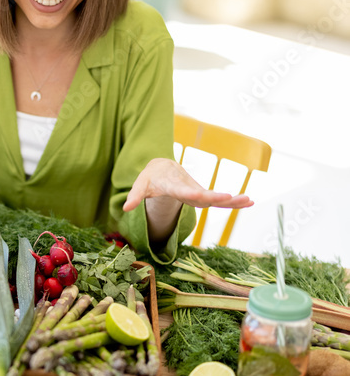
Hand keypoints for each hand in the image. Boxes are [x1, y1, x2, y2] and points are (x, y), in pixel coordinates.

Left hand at [123, 158, 253, 211]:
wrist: (162, 167)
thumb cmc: (150, 178)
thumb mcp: (140, 186)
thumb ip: (134, 196)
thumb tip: (125, 208)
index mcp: (174, 186)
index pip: (184, 191)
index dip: (192, 194)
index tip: (202, 195)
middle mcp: (189, 188)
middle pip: (205, 195)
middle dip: (218, 197)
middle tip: (233, 197)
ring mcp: (197, 192)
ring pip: (216, 198)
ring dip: (232, 200)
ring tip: (250, 200)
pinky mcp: (201, 196)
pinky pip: (218, 201)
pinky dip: (233, 202)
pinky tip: (250, 202)